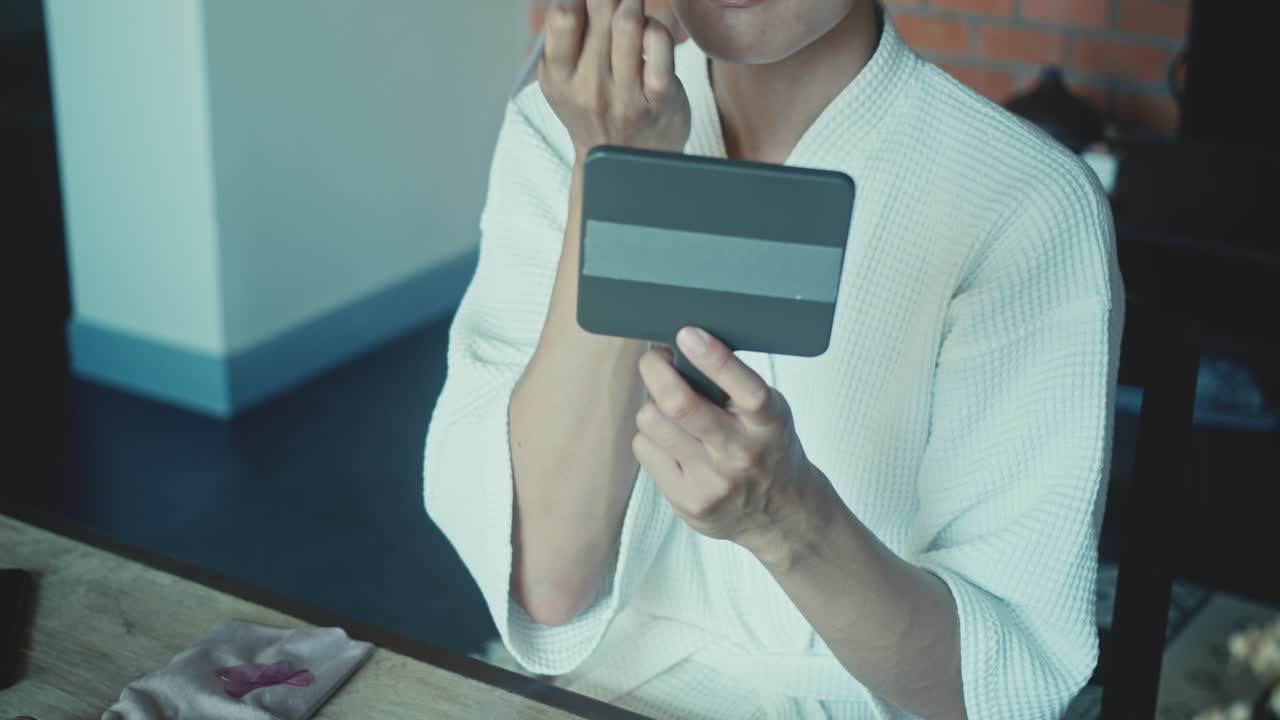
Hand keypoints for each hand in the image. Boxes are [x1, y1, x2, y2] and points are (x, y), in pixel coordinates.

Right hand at [536, 0, 691, 158]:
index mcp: (557, 77)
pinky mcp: (659, 99)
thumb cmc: (596, 111)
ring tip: (632, 6)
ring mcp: (624, 96)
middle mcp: (588, 87)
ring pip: (628, 21)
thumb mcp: (565, 81)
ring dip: (634, 2)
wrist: (625, 167)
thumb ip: (564, 37)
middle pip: (599, 8)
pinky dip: (656, 26)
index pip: (562, 14)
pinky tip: (651, 33)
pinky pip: (659, 42)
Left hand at [634, 327, 821, 557]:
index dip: (713, 357)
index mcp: (768, 421)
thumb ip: (733, 386)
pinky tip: (671, 442)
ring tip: (666, 409)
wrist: (782, 514)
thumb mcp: (769, 412)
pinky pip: (645, 450)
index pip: (744, 386)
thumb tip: (682, 346)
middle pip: (680, 405)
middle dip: (656, 370)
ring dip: (652, 406)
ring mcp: (713, 482)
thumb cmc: (767, 447)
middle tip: (655, 358)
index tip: (687, 333)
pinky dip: (651, 437)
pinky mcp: (688, 502)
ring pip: (653, 423)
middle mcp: (741, 453)